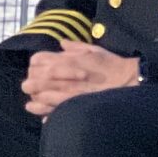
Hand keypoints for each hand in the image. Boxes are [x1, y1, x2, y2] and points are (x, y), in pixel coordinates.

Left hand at [23, 45, 142, 116]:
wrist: (125, 80)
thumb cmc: (111, 64)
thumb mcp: (93, 50)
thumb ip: (75, 47)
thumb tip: (62, 43)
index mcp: (65, 59)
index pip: (36, 60)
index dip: (35, 66)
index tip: (40, 71)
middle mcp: (60, 74)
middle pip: (31, 80)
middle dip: (32, 84)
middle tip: (38, 88)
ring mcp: (63, 90)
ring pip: (37, 96)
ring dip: (37, 98)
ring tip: (42, 100)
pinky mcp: (69, 104)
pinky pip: (48, 109)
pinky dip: (44, 111)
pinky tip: (45, 113)